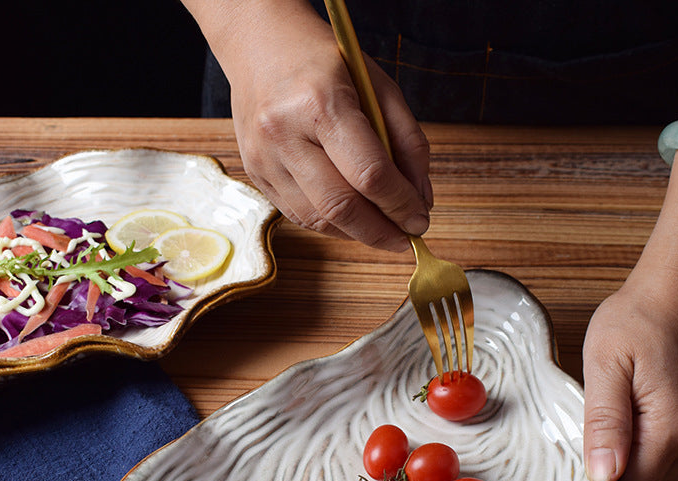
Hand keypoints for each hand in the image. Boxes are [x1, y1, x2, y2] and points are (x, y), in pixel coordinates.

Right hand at [218, 5, 431, 250]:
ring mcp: (264, 158)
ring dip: (357, 233)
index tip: (420, 220)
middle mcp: (285, 133)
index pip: (369, 174)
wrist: (259, 45)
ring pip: (318, 220)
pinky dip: (333, 224)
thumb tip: (421, 200)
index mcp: (320, 102)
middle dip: (381, 232)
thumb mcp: (379, 86)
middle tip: (406, 239)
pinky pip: (300, 216)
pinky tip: (353, 218)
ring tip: (382, 229)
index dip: (401, 205)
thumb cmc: (325, 63)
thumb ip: (408, 143)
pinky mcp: (255, 174)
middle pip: (340, 207)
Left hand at [582, 276, 677, 480]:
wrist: (673, 296)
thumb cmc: (634, 324)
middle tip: (582, 439)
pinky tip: (623, 419)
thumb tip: (603, 475)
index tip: (572, 470)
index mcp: (671, 428)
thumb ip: (605, 423)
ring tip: (604, 421)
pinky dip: (639, 449)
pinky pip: (664, 456)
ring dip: (625, 462)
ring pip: (654, 476)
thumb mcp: (604, 367)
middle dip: (610, 478)